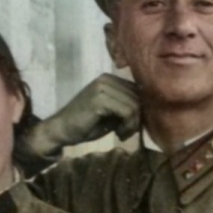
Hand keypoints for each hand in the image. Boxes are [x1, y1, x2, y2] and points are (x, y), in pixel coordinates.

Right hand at [23, 73, 142, 157]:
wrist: (61, 130)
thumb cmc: (87, 124)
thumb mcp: (112, 113)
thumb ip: (127, 106)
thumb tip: (151, 108)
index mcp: (110, 79)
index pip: (138, 91)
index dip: (139, 110)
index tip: (130, 126)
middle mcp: (107, 78)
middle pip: (139, 97)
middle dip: (137, 119)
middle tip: (126, 133)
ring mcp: (103, 87)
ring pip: (135, 105)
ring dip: (132, 124)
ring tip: (122, 134)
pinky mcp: (100, 98)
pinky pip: (127, 111)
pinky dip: (127, 126)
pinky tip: (118, 133)